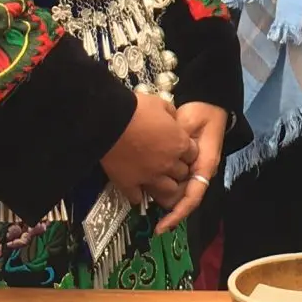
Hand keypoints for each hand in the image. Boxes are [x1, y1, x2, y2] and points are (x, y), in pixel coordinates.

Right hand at [102, 92, 195, 207]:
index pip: (193, 154)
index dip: (185, 151)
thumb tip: (172, 119)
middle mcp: (168, 163)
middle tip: (167, 162)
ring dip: (164, 185)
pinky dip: (137, 195)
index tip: (178, 147)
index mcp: (179, 143)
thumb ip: (171, 113)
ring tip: (156, 179)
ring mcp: (150, 176)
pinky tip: (135, 189)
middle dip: (177, 168)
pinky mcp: (130, 185)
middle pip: (182, 173)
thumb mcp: (160, 103)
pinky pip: (138, 197)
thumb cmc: (136, 109)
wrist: (109, 120)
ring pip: (168, 190)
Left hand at [154, 102, 228, 234]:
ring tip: (139, 192)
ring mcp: (193, 171)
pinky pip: (172, 181)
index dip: (176, 214)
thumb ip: (177, 141)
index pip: (191, 197)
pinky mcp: (185, 166)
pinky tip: (145, 182)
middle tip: (144, 207)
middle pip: (181, 199)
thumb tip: (165, 156)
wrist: (209, 105)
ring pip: (175, 192)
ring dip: (160, 195)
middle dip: (164, 206)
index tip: (161, 226)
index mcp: (205, 166)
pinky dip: (160, 184)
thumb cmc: (202, 114)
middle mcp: (200, 173)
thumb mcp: (188, 124)